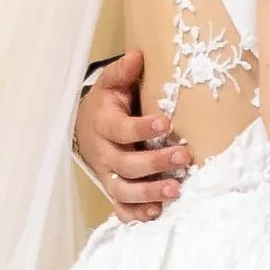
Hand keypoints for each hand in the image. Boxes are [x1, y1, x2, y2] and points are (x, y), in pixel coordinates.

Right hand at [74, 51, 186, 220]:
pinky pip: (121, 208)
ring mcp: (108, 175)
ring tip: (176, 189)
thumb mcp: (111, 83)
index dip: (142, 128)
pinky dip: (137, 213)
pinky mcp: (113, 190)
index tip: (166, 123)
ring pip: (124, 190)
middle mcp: (104, 153)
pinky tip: (157, 211)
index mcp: (103, 124)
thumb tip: (138, 56)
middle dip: (155, 163)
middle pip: (126, 164)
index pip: (121, 130)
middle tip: (184, 157)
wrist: (86, 128)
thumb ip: (123, 71)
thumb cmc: (106, 103)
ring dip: (149, 192)